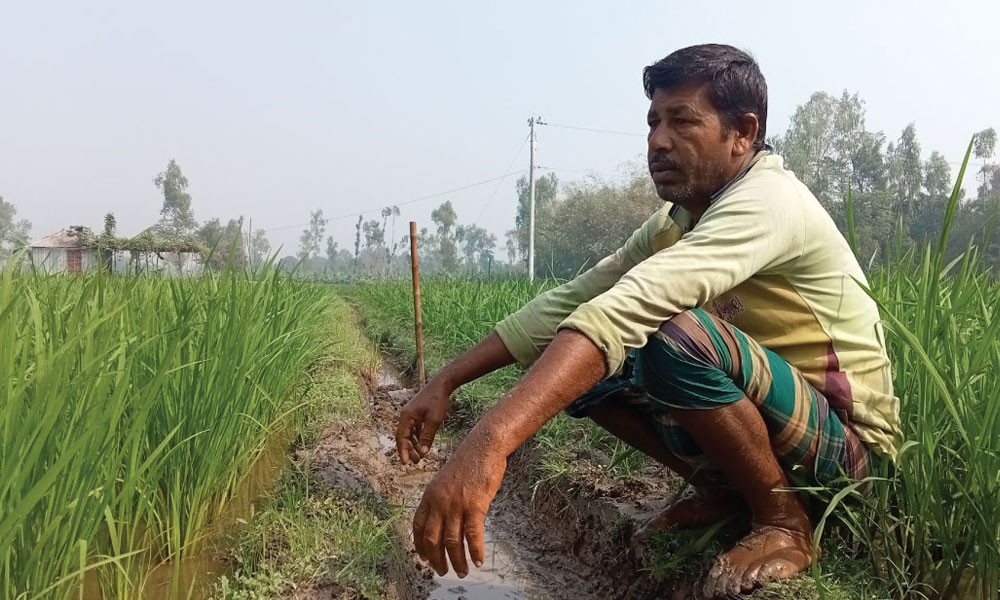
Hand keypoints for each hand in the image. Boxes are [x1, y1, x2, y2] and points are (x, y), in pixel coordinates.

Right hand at [396, 378, 451, 463]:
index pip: (401, 437)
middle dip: (408, 450)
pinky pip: (415, 428)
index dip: (403, 451)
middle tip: (416, 462)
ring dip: (413, 444)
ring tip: (420, 456)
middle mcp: (406, 415)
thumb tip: (422, 452)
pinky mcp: (418, 413)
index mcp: (407, 416)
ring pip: (409, 433)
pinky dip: (418, 437)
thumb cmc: (438, 400)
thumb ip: (427, 436)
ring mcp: (411, 414)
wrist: (442, 384)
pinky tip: (422, 444)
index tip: (405, 462)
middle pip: (404, 436)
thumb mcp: (434, 420)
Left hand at [412, 443, 505, 576]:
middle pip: (432, 539)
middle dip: (436, 559)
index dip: (420, 546)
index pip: (419, 527)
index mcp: (430, 495)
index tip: (424, 558)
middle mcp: (439, 502)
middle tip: (442, 571)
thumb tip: (444, 521)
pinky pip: (472, 535)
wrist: (483, 446)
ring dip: (456, 560)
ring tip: (462, 571)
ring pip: (452, 541)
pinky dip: (475, 550)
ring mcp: (456, 504)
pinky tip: (478, 560)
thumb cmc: (468, 462)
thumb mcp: (445, 480)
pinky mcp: (474, 505)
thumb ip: (441, 500)